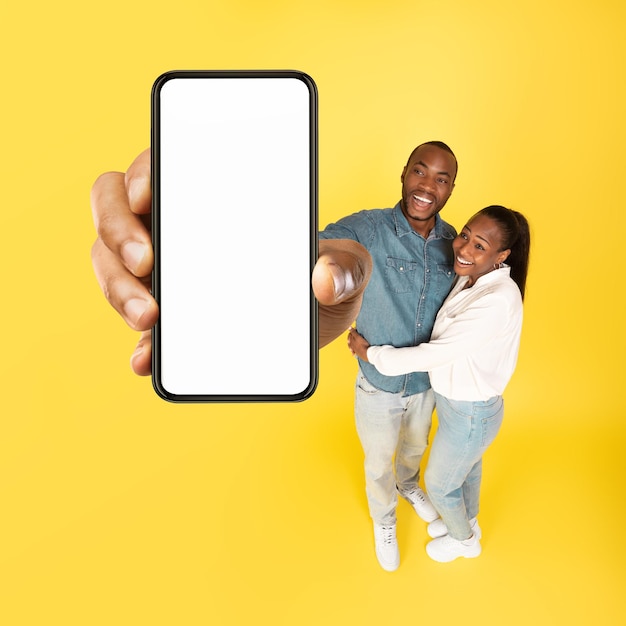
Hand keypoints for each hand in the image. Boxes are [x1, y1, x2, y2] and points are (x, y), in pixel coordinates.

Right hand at [91, 149, 372, 373]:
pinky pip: (138, 327)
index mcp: (212, 199)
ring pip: (113, 266)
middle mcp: (178, 230)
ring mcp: (166, 275)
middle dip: (119, 232)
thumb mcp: (348, 265)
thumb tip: (324, 279)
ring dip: (119, 288)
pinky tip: (146, 358)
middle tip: (147, 261)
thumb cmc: (323, 276)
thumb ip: (349, 265)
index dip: (140, 173)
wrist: (317, 320)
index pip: (159, 167)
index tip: (148, 194)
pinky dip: (138, 343)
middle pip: (116, 212)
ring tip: (150, 316)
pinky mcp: (170, 321)